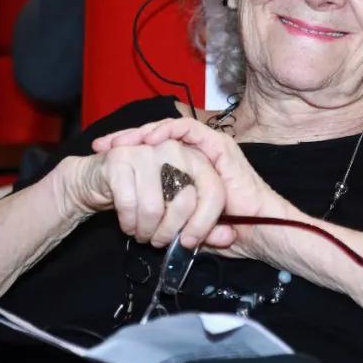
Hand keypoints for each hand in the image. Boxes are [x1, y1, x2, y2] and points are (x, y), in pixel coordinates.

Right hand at [56, 136, 233, 249]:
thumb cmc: (146, 196)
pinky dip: (128, 223)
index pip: (214, 192)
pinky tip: (128, 224)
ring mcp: (148, 151)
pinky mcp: (121, 158)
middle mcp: (176, 149)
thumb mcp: (181, 214)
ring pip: (155, 207)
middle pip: (185, 201)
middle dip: (170, 232)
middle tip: (159, 242)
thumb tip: (228, 236)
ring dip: (146, 230)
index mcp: (197, 159)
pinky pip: (129, 204)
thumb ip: (207, 225)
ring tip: (142, 233)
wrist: (97, 180)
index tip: (188, 242)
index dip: (204, 224)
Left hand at [93, 117, 292, 259]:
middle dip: (127, 139)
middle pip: (157, 137)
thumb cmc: (227, 233)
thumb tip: (141, 222)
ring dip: (143, 132)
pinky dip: (167, 130)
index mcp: (188, 170)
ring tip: (121, 142)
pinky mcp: (219, 146)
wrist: (259, 232)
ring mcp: (209, 148)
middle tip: (103, 146)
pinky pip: (188, 129)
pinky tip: (148, 139)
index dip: (128, 152)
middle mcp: (197, 155)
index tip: (102, 158)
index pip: (154, 153)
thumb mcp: (184, 224)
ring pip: (170, 129)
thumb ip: (165, 217)